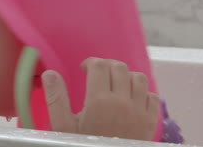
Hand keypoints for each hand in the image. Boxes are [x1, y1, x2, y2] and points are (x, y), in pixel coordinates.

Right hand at [42, 58, 158, 140]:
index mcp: (99, 100)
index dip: (90, 63)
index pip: (99, 66)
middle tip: (97, 75)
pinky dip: (143, 93)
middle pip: (120, 67)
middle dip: (107, 66)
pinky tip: (132, 100)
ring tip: (115, 85)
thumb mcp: (63, 128)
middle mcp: (123, 102)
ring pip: (139, 78)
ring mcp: (140, 112)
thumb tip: (50, 74)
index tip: (84, 70)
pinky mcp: (150, 123)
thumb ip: (56, 99)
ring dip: (126, 76)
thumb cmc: (82, 146)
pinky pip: (153, 97)